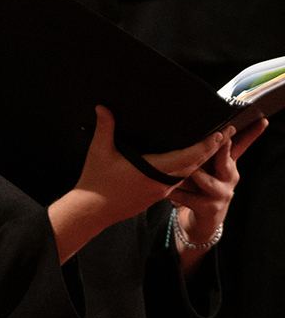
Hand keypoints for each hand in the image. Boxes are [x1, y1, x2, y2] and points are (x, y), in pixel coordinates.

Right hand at [50, 105, 232, 261]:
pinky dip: (187, 169)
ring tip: (210, 145)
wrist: (93, 210)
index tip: (219, 135)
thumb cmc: (97, 181)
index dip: (205, 146)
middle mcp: (162, 183)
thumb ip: (105, 128)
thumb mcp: (98, 151)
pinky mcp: (156, 196)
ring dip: (200, 160)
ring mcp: (161, 191)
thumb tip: (103, 107)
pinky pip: (177, 180)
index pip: (187, 158)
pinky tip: (187, 162)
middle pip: (194, 166)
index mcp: (153, 170)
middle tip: (224, 134)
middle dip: (210, 150)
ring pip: (187, 174)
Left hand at [169, 117, 263, 270]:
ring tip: (182, 168)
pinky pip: (189, 197)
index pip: (241, 145)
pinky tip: (167, 192)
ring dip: (191, 173)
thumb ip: (201, 151)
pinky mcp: (211, 207)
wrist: (200, 222)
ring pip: (204, 179)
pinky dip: (175, 194)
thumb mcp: (201, 167)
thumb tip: (190, 125)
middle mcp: (229, 177)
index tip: (261, 120)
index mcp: (227, 164)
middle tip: (217, 137)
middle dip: (220, 147)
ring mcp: (222, 193)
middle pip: (225, 159)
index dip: (252, 133)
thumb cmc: (198, 188)